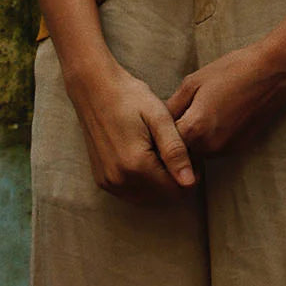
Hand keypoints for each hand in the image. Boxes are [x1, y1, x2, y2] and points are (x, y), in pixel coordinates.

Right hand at [67, 58, 196, 201]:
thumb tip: (190, 183)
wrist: (94, 88)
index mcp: (136, 165)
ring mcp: (108, 182)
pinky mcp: (101, 179)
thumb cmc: (130, 97)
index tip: (191, 153)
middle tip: (177, 150)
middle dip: (175, 179)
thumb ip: (175, 151)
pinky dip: (143, 182)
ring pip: (147, 197)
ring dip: (159, 182)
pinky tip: (146, 158)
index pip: (175, 190)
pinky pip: (130, 192)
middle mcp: (119, 180)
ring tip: (162, 152)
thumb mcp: (159, 118)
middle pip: (162, 196)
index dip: (190, 174)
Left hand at [166, 39, 285, 157]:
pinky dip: (209, 137)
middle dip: (175, 138)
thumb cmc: (232, 70)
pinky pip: (215, 148)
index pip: (165, 143)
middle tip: (172, 119)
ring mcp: (226, 149)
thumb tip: (159, 120)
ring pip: (198, 151)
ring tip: (196, 114)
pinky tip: (214, 116)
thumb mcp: (194, 82)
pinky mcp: (239, 148)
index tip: (153, 125)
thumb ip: (173, 105)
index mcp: (195, 128)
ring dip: (192, 139)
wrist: (272, 72)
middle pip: (181, 150)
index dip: (158, 133)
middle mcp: (210, 146)